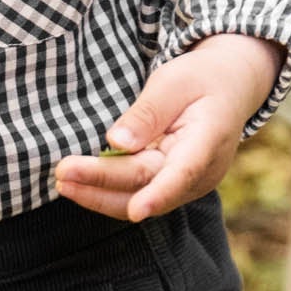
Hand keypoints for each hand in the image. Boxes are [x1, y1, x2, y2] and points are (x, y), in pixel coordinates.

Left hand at [55, 33, 282, 222]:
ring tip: (63, 182)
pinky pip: (138, 194)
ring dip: (99, 194)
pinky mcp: (172, 185)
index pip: (183, 173)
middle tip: (62, 172)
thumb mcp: (174, 82)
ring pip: (139, 198)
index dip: (159, 194)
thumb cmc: (201, 79)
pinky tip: (79, 184)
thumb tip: (116, 143)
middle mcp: (201, 172)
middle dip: (103, 182)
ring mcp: (187, 183)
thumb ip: (147, 113)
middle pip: (147, 184)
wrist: (228, 88)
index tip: (136, 211)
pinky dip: (108, 191)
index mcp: (209, 141)